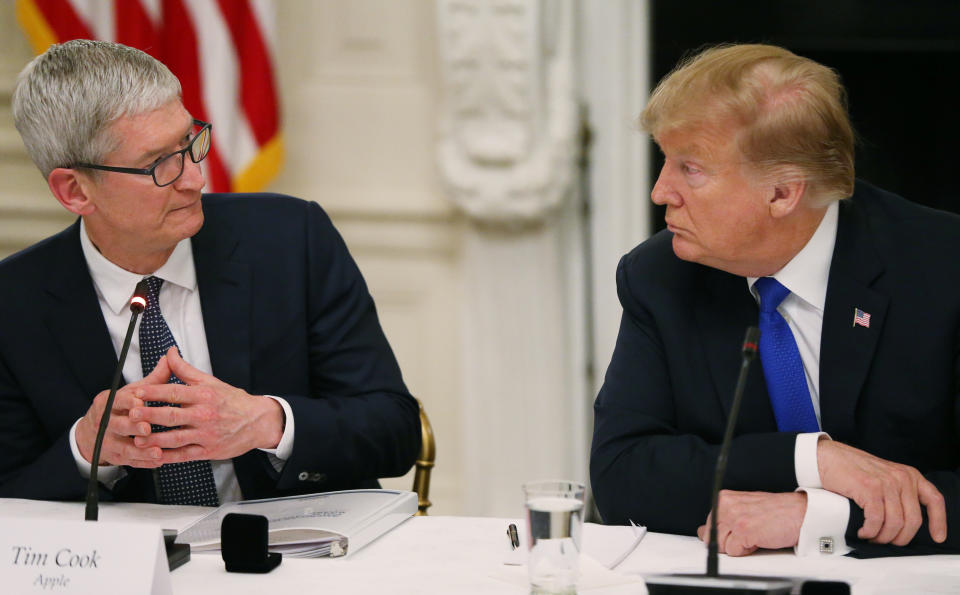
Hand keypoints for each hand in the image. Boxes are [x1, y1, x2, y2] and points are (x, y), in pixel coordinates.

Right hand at [75, 355, 172, 466]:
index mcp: (108, 403)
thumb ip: (153, 379)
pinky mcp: (114, 457)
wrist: (92, 434)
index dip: (128, 401)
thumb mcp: (132, 392)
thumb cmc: (120, 408)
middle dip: (133, 426)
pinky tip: (158, 461)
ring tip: (157, 451)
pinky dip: (144, 462)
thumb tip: (170, 357)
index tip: (140, 401)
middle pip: (118, 425)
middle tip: (147, 428)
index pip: (117, 401)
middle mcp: (105, 423)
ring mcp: (108, 442)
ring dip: (141, 450)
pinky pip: (130, 461)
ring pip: (124, 447)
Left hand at [128, 347, 284, 462]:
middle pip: (172, 416)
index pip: (174, 392)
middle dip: (150, 415)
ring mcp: (206, 435)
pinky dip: (169, 457)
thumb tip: (169, 353)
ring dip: (155, 440)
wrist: (258, 421)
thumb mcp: (211, 382)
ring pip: (176, 438)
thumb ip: (186, 370)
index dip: (153, 392)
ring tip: (137, 439)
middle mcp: (204, 415)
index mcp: (204, 395)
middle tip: (131, 414)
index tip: (136, 392)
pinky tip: (155, 456)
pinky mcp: (208, 451)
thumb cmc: (233, 401)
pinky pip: (185, 455)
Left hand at [697, 490, 805, 555]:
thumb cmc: (775, 512)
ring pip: (722, 546)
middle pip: (711, 538)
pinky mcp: (743, 530)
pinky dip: (747, 551)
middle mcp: (725, 506)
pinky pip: (734, 551)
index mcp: (723, 499)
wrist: (799, 513)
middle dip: (728, 542)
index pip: (707, 527)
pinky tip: (759, 538)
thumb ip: (722, 518)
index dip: (721, 535)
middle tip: (748, 533)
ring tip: (755, 534)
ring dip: (738, 546)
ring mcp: (734, 518)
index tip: (735, 532)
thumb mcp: (743, 508)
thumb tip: (701, 531)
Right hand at [818, 440, 945, 544]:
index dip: (939, 521)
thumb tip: (904, 524)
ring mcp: (886, 482)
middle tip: (886, 541)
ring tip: (871, 537)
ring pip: (895, 523)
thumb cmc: (851, 469)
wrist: (826, 457)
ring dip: (882, 537)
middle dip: (900, 537)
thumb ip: (898, 492)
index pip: (934, 499)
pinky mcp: (869, 488)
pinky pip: (877, 520)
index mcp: (909, 475)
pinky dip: (870, 531)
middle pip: (913, 520)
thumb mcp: (884, 476)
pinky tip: (863, 532)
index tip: (937, 537)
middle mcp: (901, 478)